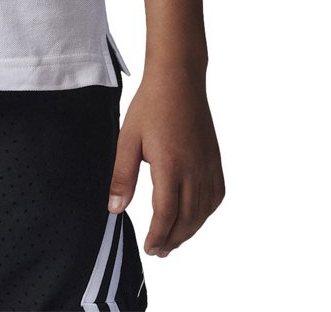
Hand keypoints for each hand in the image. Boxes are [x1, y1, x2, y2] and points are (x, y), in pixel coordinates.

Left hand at [107, 66, 224, 256]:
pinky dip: (205, 213)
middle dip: (172, 239)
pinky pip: (215, 196)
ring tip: (173, 240)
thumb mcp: (128, 139)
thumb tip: (115, 208)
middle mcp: (194, 169)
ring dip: (189, 231)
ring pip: (202, 211)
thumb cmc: (151, 105)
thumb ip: (122, 176)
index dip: (158, 236)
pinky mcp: (215, 160)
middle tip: (159, 251)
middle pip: (187, 219)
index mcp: (170, 165)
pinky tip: (194, 217)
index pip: (166, 214)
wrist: (179, 79)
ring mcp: (208, 165)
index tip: (150, 248)